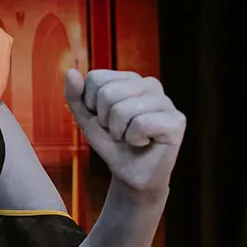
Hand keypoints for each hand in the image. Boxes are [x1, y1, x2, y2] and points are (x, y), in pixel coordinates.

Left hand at [64, 69, 185, 192]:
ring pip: (123, 110)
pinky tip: (144, 142)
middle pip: (108, 93)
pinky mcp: (176, 120)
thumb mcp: (86, 119)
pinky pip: (141, 124)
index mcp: (129, 79)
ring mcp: (165, 101)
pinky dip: (135, 140)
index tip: (103, 119)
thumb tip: (70, 72)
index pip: (96, 78)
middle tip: (118, 132)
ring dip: (120, 132)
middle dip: (105, 120)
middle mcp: (149, 84)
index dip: (91, 105)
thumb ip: (75, 96)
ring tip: (131, 138)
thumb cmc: (111, 144)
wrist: (130, 174)